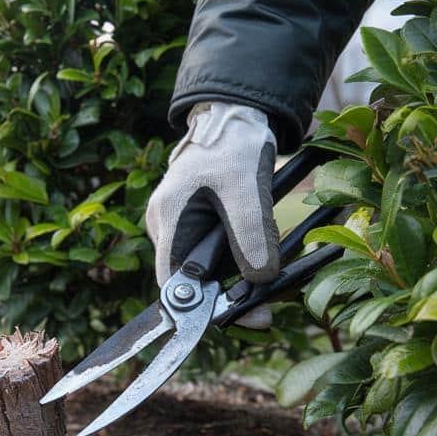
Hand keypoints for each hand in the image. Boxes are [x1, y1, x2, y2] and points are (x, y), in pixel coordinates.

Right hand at [146, 102, 278, 327]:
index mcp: (168, 218)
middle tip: (265, 309)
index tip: (236, 319)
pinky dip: (239, 262)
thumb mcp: (247, 187)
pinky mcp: (194, 224)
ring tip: (270, 280)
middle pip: (192, 279)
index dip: (201, 308)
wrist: (232, 116)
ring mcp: (178, 226)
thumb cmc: (233, 145)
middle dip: (227, 294)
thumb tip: (262, 280)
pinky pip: (214, 254)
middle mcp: (166, 227)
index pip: (173, 281)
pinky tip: (263, 260)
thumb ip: (252, 233)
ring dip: (236, 278)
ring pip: (205, 269)